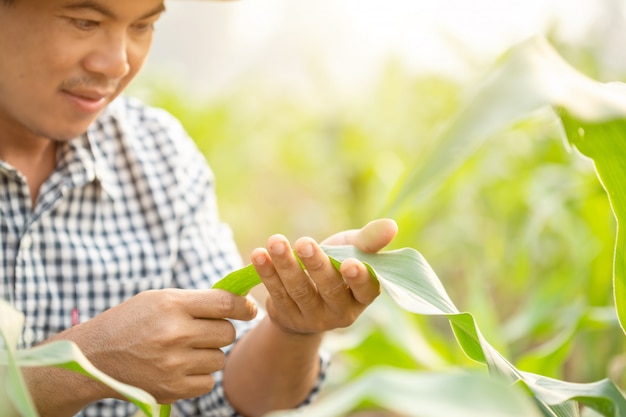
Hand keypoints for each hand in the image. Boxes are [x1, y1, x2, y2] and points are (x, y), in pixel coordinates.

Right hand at [53, 289, 256, 403]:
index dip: (243, 306)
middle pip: (227, 333)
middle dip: (222, 330)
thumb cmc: (131, 321)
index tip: (248, 309)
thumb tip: (239, 302)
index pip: (224, 303)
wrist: (94, 356)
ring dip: (209, 354)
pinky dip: (200, 376)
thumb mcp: (159, 299)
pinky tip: (181, 367)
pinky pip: (207, 382)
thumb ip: (197, 300)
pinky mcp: (171, 388)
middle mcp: (174, 333)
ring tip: (185, 349)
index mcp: (172, 305)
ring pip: (219, 359)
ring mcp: (173, 364)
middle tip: (206, 330)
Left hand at [250, 219, 397, 334]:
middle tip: (305, 242)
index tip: (350, 263)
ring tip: (276, 241)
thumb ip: (369, 240)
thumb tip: (392, 226)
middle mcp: (341, 312)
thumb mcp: (354, 251)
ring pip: (299, 290)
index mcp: (364, 296)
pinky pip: (276, 293)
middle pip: (329, 289)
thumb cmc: (338, 266)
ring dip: (286, 265)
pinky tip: (258, 255)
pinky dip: (266, 273)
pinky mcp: (287, 316)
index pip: (366, 290)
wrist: (308, 296)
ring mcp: (313, 317)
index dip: (359, 278)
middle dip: (316, 264)